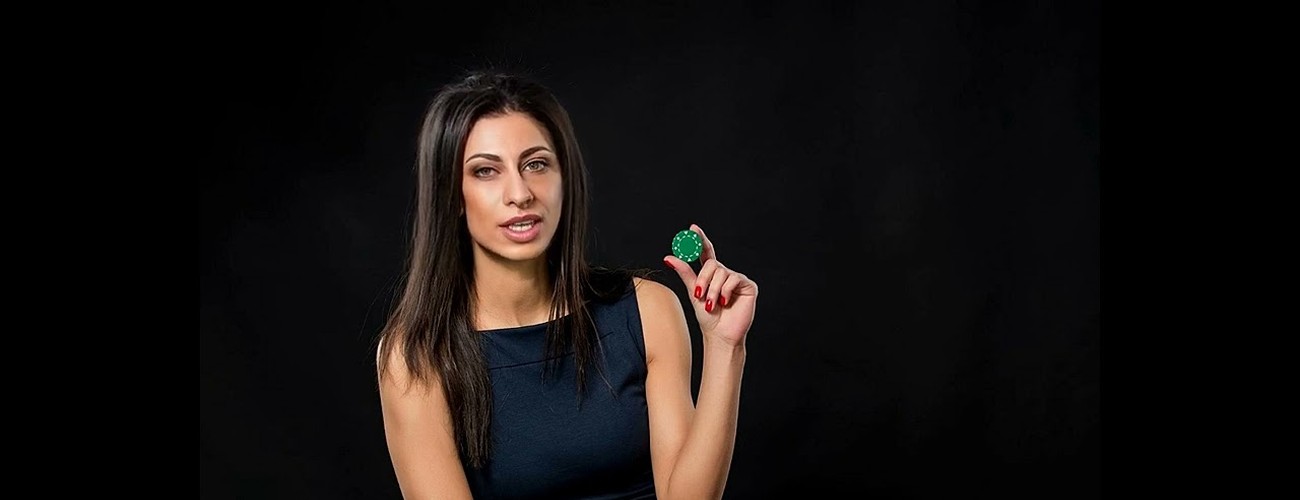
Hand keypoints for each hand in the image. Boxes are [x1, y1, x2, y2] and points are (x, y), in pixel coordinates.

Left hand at [663, 224, 757, 347]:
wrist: (720, 335)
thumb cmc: (707, 317)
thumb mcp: (693, 293)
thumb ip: (685, 273)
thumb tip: (668, 257)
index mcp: (711, 274)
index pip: (706, 252)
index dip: (700, 240)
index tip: (693, 228)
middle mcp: (725, 273)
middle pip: (711, 263)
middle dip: (702, 279)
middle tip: (698, 295)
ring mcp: (737, 279)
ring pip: (721, 272)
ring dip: (712, 290)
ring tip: (711, 304)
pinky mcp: (748, 286)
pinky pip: (734, 278)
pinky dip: (725, 290)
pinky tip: (725, 302)